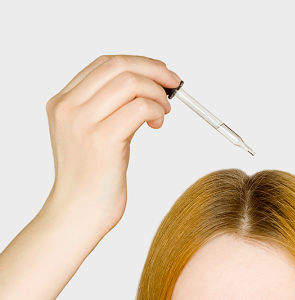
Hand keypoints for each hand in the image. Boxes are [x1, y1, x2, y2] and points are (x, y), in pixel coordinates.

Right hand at [43, 55, 180, 232]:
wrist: (78, 213)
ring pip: (131, 83)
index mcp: (63, 102)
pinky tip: (158, 123)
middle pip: (118, 66)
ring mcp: (82, 122)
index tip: (160, 71)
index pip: (104, 64)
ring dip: (157, 93)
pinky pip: (140, 108)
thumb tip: (147, 86)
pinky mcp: (102, 140)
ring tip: (163, 110)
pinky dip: (157, 109)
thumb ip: (109, 107)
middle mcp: (68, 108)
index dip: (139, 62)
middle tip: (173, 82)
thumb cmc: (91, 177)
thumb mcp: (92, 133)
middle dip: (154, 70)